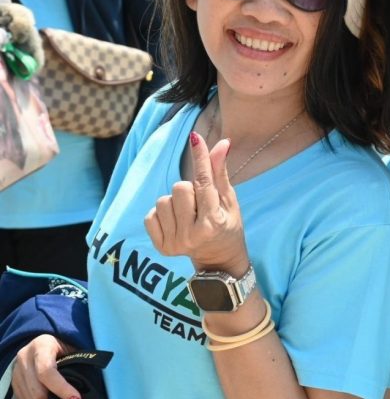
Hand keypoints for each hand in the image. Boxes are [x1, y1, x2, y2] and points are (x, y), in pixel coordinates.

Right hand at [12, 334, 79, 398]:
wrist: (45, 342)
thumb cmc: (66, 347)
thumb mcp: (74, 349)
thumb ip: (79, 363)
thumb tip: (87, 386)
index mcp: (42, 345)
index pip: (47, 372)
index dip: (62, 389)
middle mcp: (25, 356)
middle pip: (37, 390)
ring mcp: (16, 370)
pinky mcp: (13, 381)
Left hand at [144, 131, 248, 272]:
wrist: (219, 260)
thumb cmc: (227, 226)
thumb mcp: (229, 201)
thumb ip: (219, 173)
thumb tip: (221, 143)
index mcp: (213, 223)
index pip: (204, 183)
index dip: (200, 159)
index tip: (195, 138)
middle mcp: (192, 234)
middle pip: (179, 188)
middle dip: (189, 190)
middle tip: (199, 205)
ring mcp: (175, 243)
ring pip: (163, 200)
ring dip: (175, 203)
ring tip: (188, 215)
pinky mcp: (161, 247)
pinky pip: (150, 215)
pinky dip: (162, 215)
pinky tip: (175, 223)